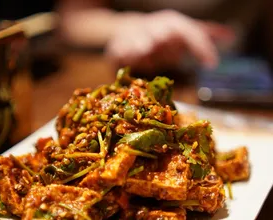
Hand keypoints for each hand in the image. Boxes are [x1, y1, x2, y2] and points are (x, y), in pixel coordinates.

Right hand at [105, 10, 234, 72]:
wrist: (129, 30)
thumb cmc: (161, 35)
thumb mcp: (184, 32)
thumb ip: (205, 35)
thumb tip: (231, 36)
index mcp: (173, 23)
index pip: (191, 33)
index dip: (202, 47)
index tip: (213, 65)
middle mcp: (156, 27)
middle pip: (164, 32)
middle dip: (167, 38)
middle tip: (173, 46)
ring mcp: (137, 35)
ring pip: (140, 40)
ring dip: (142, 46)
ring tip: (145, 49)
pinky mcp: (119, 45)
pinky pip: (120, 51)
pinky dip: (122, 54)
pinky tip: (124, 58)